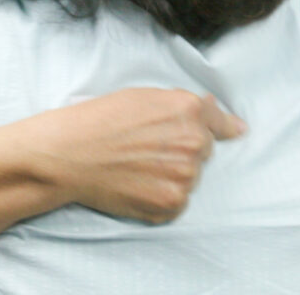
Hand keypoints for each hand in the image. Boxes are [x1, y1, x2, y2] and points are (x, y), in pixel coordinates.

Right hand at [25, 88, 246, 223]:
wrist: (68, 154)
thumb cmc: (99, 120)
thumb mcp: (144, 97)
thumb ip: (185, 106)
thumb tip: (227, 122)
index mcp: (189, 110)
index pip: (219, 123)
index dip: (220, 127)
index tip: (232, 132)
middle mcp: (193, 143)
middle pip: (202, 151)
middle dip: (182, 150)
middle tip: (146, 148)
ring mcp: (184, 177)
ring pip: (190, 177)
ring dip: (172, 174)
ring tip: (137, 166)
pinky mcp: (171, 203)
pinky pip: (178, 201)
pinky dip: (161, 196)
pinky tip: (136, 184)